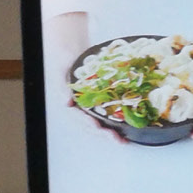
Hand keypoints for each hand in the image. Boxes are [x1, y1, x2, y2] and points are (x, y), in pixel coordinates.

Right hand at [44, 10, 117, 143]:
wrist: (72, 52)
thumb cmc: (65, 62)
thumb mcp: (62, 71)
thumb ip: (63, 87)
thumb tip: (66, 102)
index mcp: (71, 104)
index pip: (80, 119)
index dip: (91, 125)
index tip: (99, 129)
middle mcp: (82, 107)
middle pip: (94, 125)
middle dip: (105, 134)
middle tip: (119, 140)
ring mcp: (92, 105)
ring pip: (103, 122)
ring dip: (114, 131)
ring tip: (125, 138)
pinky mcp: (102, 100)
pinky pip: (111, 112)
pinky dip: (120, 118)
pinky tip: (131, 122)